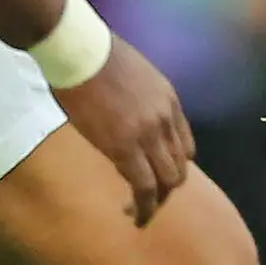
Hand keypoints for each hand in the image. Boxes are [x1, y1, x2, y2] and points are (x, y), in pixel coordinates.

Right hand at [52, 36, 194, 225]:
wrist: (80, 49)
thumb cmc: (93, 55)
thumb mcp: (131, 75)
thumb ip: (137, 99)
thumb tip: (124, 113)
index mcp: (169, 100)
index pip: (185, 145)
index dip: (173, 165)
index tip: (155, 175)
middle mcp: (166, 118)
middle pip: (180, 166)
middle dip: (166, 188)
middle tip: (146, 199)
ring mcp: (149, 133)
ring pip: (168, 181)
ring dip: (156, 201)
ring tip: (139, 213)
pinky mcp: (125, 147)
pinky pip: (144, 186)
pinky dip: (143, 206)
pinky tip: (133, 215)